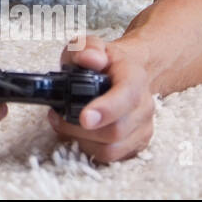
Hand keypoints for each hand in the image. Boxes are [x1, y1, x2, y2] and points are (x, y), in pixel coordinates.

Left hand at [47, 35, 154, 161]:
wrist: (124, 72)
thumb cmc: (104, 61)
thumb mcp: (89, 45)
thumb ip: (86, 47)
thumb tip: (90, 59)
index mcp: (134, 78)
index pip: (126, 97)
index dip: (106, 109)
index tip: (85, 118)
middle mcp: (144, 106)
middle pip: (116, 130)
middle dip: (80, 128)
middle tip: (57, 116)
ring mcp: (142, 127)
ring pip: (112, 148)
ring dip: (82, 139)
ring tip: (65, 123)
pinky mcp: (136, 143)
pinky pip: (111, 156)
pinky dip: (90, 147)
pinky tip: (79, 133)